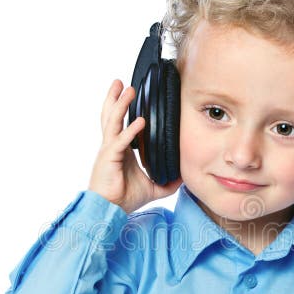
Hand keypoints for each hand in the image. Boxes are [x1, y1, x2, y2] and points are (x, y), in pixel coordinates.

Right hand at [88, 79, 182, 213]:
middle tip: (121, 82)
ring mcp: (109, 151)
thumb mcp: (153, 188)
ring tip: (126, 89)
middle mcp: (112, 146)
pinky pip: (120, 141)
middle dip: (115, 98)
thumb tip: (185, 178)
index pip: (120, 124)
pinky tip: (139, 121)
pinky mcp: (109, 159)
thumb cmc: (124, 198)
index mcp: (120, 150)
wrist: (110, 210)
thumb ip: (168, 182)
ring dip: (120, 104)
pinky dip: (130, 130)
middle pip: (111, 116)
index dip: (124, 109)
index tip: (131, 95)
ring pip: (112, 121)